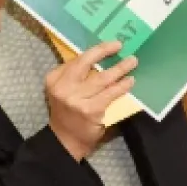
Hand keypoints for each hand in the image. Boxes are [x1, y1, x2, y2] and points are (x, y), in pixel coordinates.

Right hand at [46, 41, 137, 161]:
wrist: (65, 140)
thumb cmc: (68, 113)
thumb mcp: (63, 91)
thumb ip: (75, 77)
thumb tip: (101, 58)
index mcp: (54, 79)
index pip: (76, 60)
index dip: (95, 50)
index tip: (110, 45)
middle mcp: (62, 87)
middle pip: (85, 63)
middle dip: (103, 51)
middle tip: (119, 45)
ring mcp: (76, 99)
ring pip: (101, 78)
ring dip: (119, 68)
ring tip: (132, 62)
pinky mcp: (90, 110)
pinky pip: (109, 94)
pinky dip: (121, 86)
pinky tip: (130, 81)